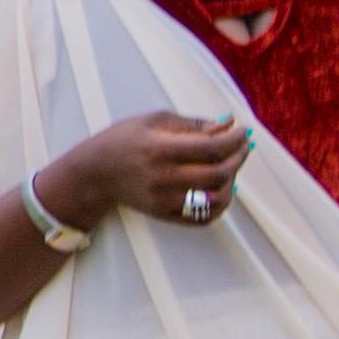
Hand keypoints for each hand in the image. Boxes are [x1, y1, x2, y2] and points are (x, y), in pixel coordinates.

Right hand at [37, 112, 254, 234]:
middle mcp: (163, 178)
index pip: (211, 147)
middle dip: (238, 157)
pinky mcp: (166, 215)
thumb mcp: (153, 120)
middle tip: (243, 146)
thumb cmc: (123, 140)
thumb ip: (192, 123)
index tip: (243, 131)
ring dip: (232, 182)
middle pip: (218, 174)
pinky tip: (220, 188)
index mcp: (160, 149)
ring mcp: (165, 201)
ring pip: (216, 199)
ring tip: (230, 167)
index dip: (234, 139)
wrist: (95, 173)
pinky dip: (220, 204)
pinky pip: (204, 217)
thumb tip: (227, 124)